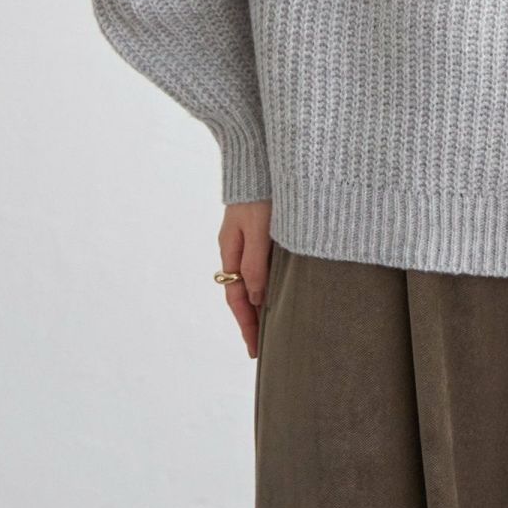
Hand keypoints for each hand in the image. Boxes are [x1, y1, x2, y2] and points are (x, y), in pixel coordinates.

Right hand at [218, 199, 272, 357]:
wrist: (258, 157)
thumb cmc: (260, 192)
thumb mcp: (259, 229)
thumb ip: (257, 262)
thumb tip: (255, 298)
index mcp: (231, 251)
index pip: (237, 298)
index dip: (246, 325)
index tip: (254, 350)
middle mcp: (236, 248)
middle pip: (241, 292)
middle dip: (251, 320)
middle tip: (262, 346)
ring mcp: (246, 238)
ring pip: (251, 279)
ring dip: (259, 302)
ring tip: (271, 326)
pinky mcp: (259, 229)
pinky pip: (259, 264)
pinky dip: (265, 282)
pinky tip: (276, 288)